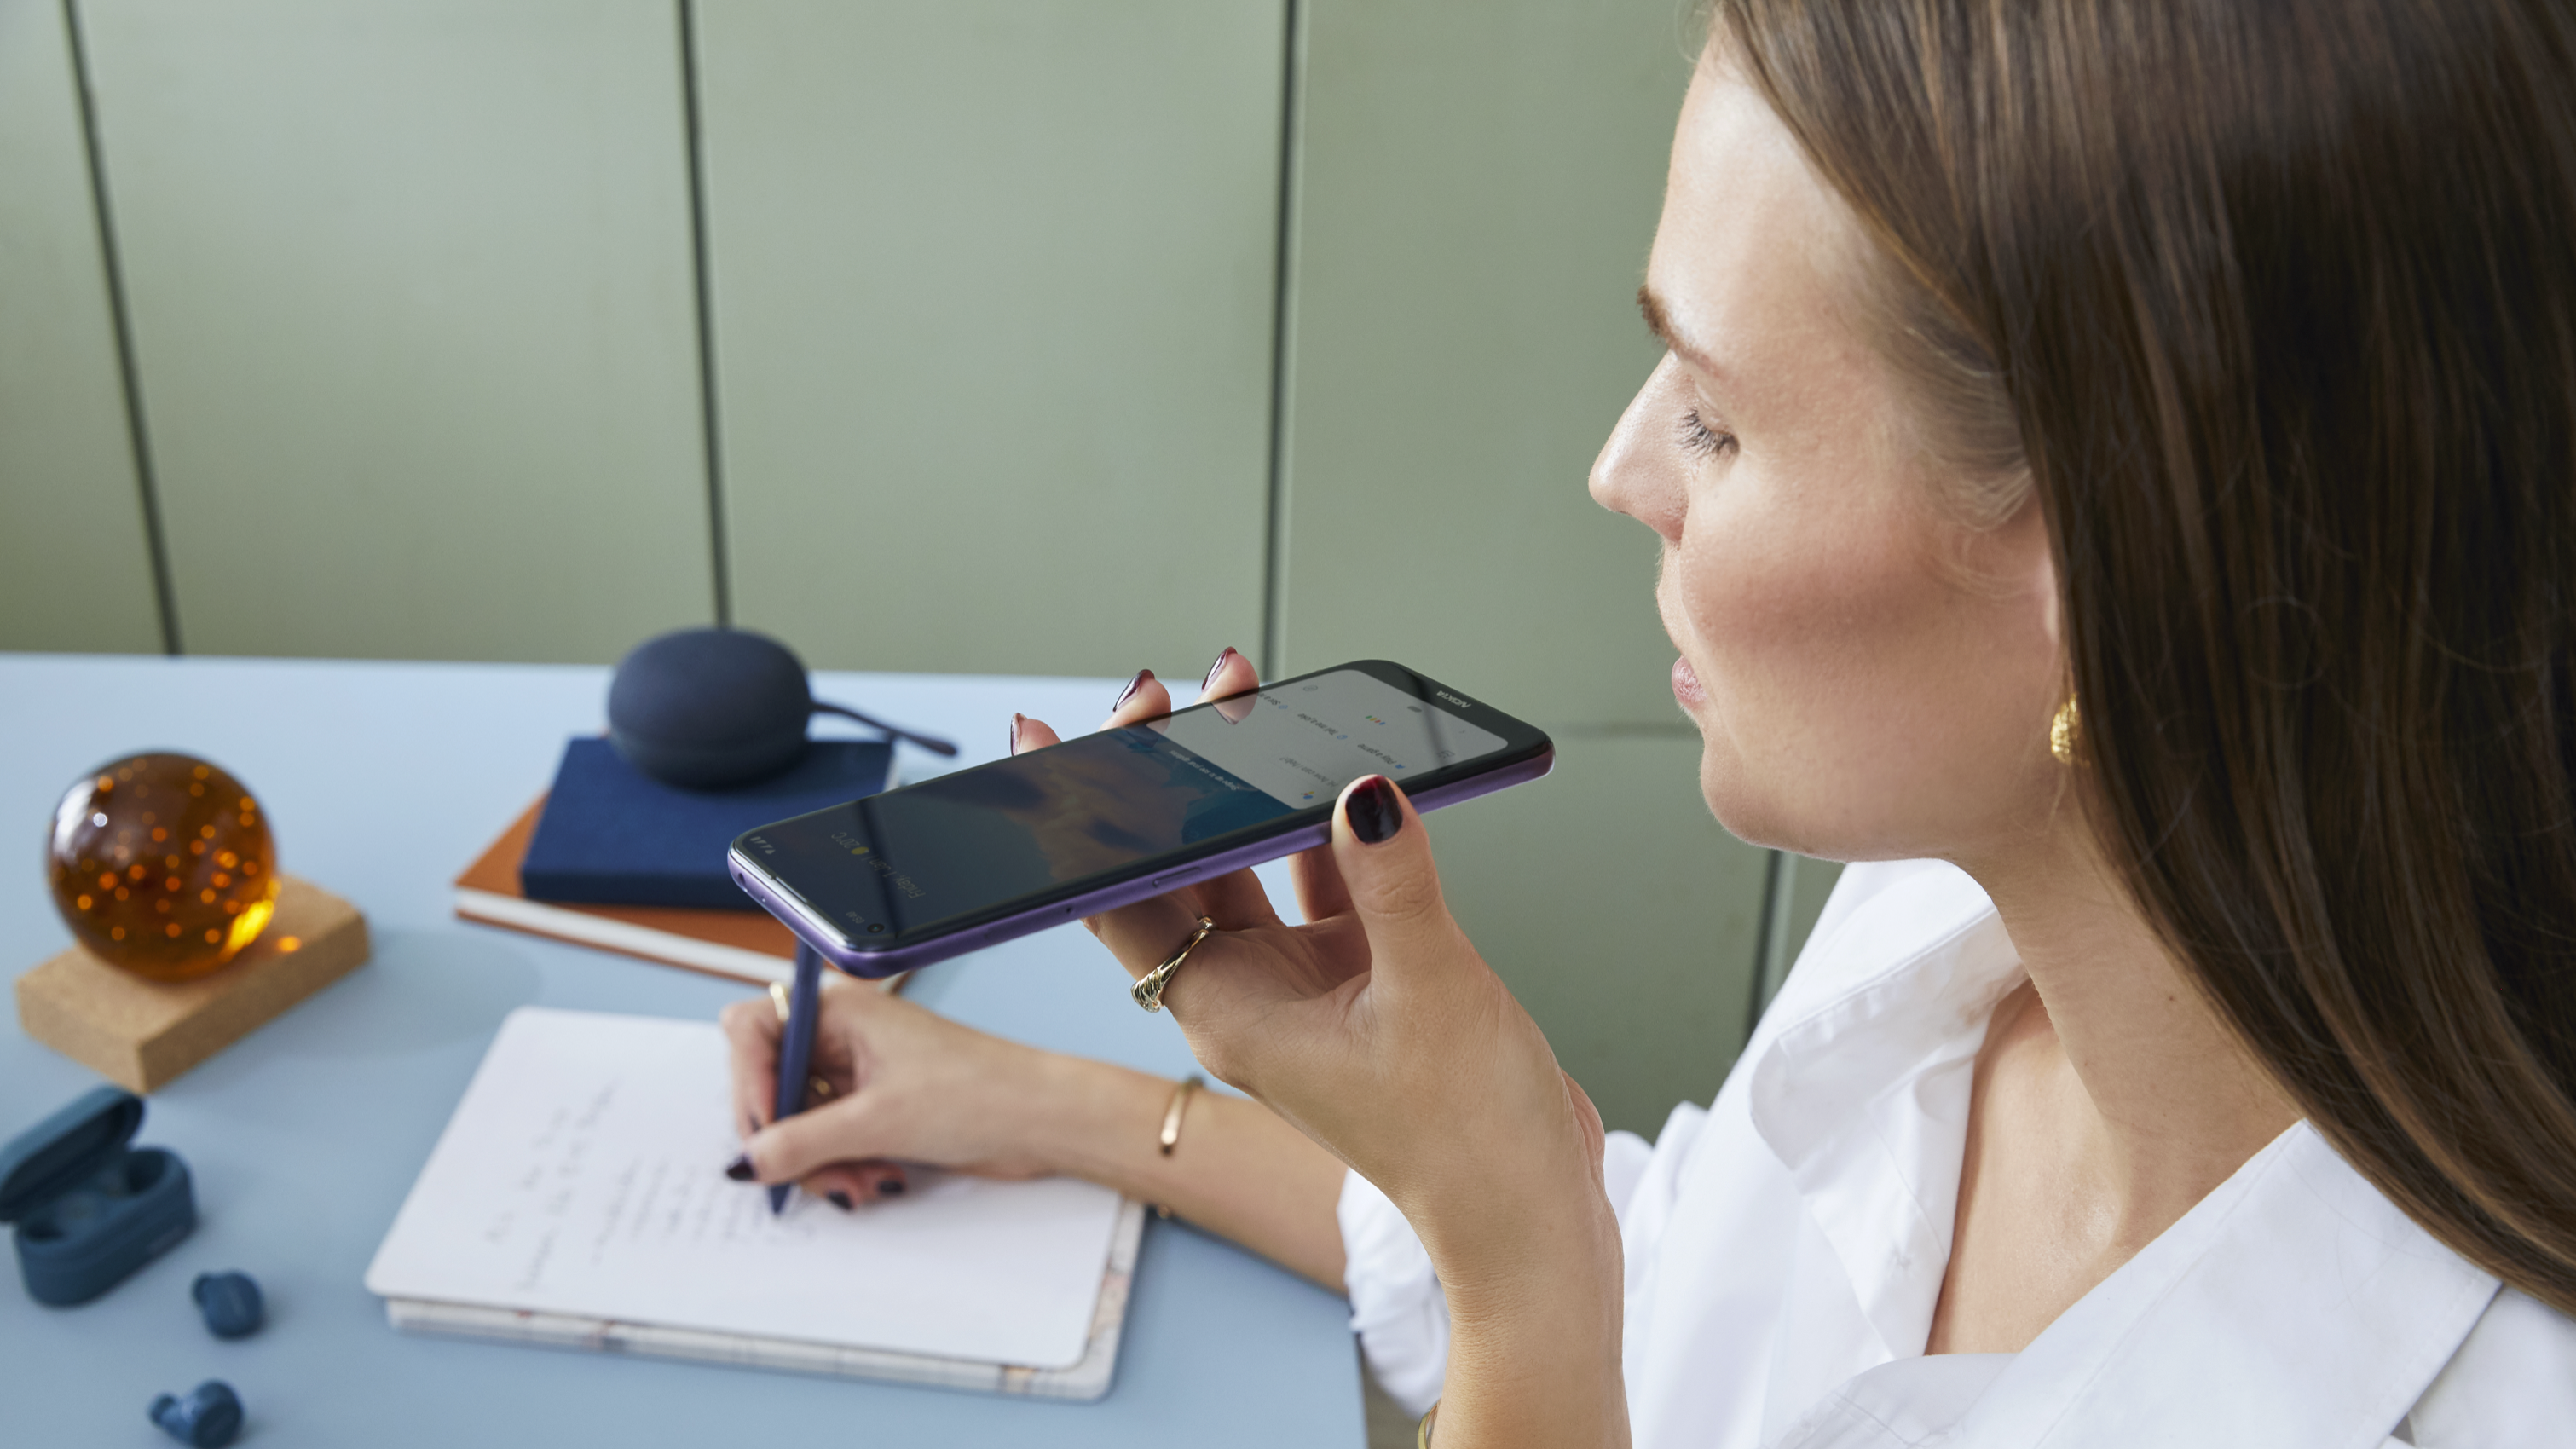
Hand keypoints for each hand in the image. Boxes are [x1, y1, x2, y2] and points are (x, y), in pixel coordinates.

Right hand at [720, 976, 1054, 1206]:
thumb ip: (803, 1141)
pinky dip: (842, 1167)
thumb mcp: (879, 1120)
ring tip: (857, 1182)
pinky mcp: (875, 1110)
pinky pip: (829, 1143)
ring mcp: (858, 1075)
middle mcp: (844, 1037)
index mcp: (841, 1010)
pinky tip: (874, 1179)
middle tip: (806, 1171)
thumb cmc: (982, 1090)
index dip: (749, 1083)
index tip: (764, 1131)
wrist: (1042, 1119)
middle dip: (787, 1137)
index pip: (753, 1031)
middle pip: (771, 1086)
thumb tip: (750, 1158)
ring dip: (819, 1163)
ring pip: (798, 1123)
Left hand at [1014, 652, 1611, 1279]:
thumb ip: (1393, 883)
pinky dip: (1322, 827)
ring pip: (1242, 868)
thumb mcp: (1431, 993)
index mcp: (1228, 1013)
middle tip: (1165, 696)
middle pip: (1172, 872)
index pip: (1119, 901)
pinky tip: (1334, 773)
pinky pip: (1317, 880)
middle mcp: (1248, 996)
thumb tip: (1361, 791)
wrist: (1526, 1210)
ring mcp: (1299, 987)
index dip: (1085, 822)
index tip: (1055, 748)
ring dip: (1241, 794)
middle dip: (1163, 784)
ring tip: (1242, 706)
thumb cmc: (1465, 1139)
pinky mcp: (1356, 977)